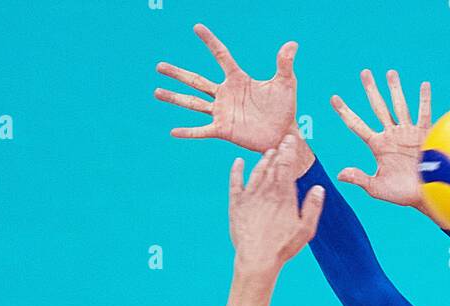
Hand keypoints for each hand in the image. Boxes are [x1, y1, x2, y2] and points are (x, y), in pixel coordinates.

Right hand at [155, 22, 297, 152]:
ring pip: (193, 103)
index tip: (197, 27)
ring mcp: (222, 112)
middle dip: (177, 73)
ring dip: (175, 98)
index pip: (221, 55)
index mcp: (238, 79)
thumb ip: (284, 63)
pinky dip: (188, 132)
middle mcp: (225, 94)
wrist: (283, 134)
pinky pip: (202, 130)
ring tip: (157, 91)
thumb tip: (292, 44)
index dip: (210, 41)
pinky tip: (173, 131)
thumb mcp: (285, 83)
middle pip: (196, 81)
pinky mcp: (223, 130)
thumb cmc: (285, 108)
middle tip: (159, 66)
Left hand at [229, 137, 324, 274]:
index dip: (289, 149)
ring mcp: (250, 196)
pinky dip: (236, 170)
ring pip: (257, 171)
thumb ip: (313, 207)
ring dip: (263, 160)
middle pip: (272, 165)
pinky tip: (238, 162)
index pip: (286, 164)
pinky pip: (235, 182)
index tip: (291, 139)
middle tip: (282, 142)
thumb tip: (318, 188)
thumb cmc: (283, 247)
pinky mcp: (237, 204)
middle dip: (278, 151)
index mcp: (284, 194)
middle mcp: (266, 190)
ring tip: (268, 152)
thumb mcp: (305, 230)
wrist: (257, 259)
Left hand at [332, 69, 431, 206]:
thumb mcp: (376, 188)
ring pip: (399, 106)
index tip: (334, 98)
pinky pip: (424, 114)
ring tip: (390, 72)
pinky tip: (424, 85)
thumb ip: (359, 178)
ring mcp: (407, 133)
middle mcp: (391, 135)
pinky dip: (424, 100)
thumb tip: (339, 174)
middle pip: (378, 108)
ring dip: (395, 89)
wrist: (424, 196)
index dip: (345, 112)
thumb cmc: (400, 193)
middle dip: (371, 90)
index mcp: (378, 146)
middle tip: (364, 72)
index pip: (357, 125)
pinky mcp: (423, 135)